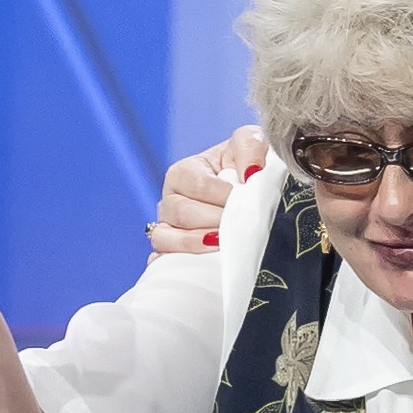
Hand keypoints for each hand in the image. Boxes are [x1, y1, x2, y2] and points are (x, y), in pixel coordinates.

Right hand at [153, 125, 267, 254]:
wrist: (249, 199)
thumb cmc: (245, 169)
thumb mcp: (250, 146)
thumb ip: (250, 147)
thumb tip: (251, 172)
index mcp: (184, 173)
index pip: (196, 184)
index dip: (222, 194)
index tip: (244, 200)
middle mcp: (171, 201)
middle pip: (183, 213)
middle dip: (215, 220)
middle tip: (240, 226)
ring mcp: (167, 230)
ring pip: (167, 238)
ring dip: (197, 243)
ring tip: (224, 244)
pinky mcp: (170, 255)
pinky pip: (162, 262)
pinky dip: (178, 264)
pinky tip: (201, 266)